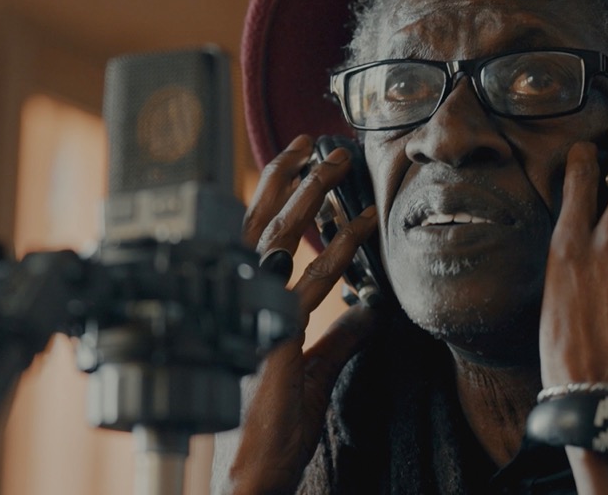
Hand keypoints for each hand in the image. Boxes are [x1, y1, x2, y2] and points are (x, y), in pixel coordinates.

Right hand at [221, 135, 380, 494]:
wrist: (247, 474)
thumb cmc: (266, 430)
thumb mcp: (309, 374)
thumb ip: (336, 339)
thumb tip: (367, 311)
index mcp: (241, 306)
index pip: (252, 238)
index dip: (270, 196)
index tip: (293, 163)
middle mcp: (240, 304)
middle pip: (259, 225)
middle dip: (287, 179)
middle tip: (314, 144)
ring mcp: (253, 317)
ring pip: (281, 241)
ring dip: (312, 197)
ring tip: (338, 165)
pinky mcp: (276, 337)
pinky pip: (312, 283)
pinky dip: (340, 250)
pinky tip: (362, 226)